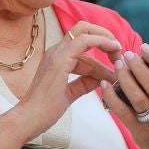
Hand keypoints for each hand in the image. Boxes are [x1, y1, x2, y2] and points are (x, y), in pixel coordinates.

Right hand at [1, 20, 124, 145]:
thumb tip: (103, 78)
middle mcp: (56, 51)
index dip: (102, 48)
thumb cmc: (45, 110)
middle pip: (83, 29)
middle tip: (119, 51)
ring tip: (120, 56)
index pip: (84, 43)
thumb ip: (85, 83)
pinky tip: (114, 49)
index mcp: (57, 58)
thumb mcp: (70, 93)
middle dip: (105, 35)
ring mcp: (57, 53)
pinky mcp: (60, 59)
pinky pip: (84, 40)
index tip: (116, 57)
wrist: (29, 120)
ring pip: (85, 31)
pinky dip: (102, 41)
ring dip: (106, 40)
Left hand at [99, 43, 148, 148]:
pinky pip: (123, 113)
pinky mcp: (139, 132)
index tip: (145, 47)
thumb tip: (145, 58)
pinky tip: (104, 85)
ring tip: (118, 66)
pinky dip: (112, 98)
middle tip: (128, 55)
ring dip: (127, 80)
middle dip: (140, 68)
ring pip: (139, 99)